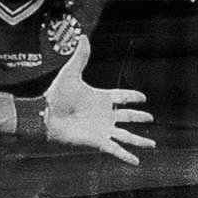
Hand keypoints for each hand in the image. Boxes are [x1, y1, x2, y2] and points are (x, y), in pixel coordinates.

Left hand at [37, 37, 154, 163]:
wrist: (46, 116)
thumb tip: (83, 36)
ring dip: (140, 140)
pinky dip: (126, 156)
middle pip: (127, 116)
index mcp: (100, 98)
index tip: (143, 98)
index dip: (132, 97)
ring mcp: (102, 129)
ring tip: (152, 145)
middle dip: (139, 117)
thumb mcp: (71, 73)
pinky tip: (136, 162)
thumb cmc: (56, 96)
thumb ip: (80, 57)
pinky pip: (116, 150)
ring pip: (127, 135)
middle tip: (150, 118)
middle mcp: (104, 115)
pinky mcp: (98, 141)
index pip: (121, 97)